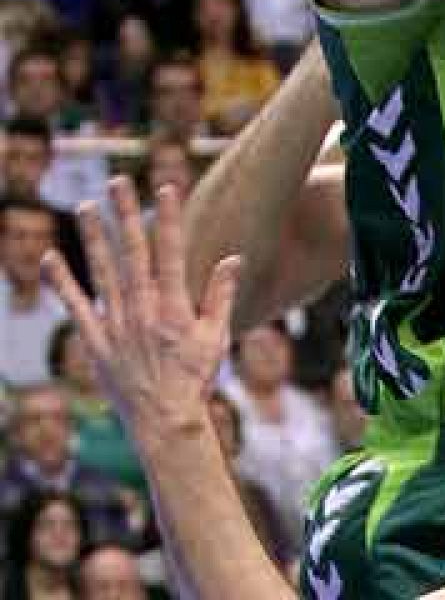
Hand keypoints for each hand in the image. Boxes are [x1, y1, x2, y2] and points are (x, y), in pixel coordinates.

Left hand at [41, 179, 239, 443]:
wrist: (164, 420)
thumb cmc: (196, 378)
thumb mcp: (217, 336)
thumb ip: (221, 295)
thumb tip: (233, 258)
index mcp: (174, 307)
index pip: (171, 251)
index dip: (169, 218)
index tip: (165, 187)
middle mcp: (142, 310)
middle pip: (132, 253)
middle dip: (126, 215)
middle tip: (118, 183)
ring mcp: (116, 325)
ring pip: (102, 272)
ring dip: (94, 238)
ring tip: (86, 207)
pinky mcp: (95, 342)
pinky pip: (76, 307)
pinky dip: (63, 282)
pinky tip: (51, 258)